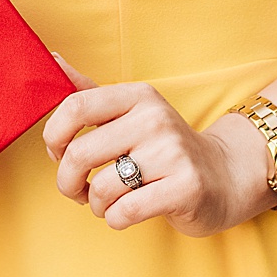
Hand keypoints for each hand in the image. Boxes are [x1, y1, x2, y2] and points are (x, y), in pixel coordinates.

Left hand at [42, 74, 273, 237]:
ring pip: (102, 188)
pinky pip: (125, 212)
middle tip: (77, 190)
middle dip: (67, 182)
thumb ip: (89, 90)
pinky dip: (115, 219)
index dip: (54, 136)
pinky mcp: (185, 188)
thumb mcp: (130, 111)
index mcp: (138, 95)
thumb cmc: (163, 147)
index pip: (75, 105)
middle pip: (80, 153)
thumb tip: (51, 58)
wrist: (225, 175)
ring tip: (107, 202)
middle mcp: (155, 118)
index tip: (58, 153)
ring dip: (95, 205)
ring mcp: (172, 153)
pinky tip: (126, 212)